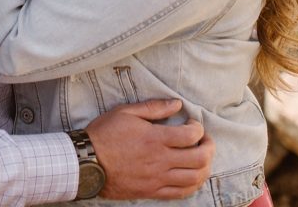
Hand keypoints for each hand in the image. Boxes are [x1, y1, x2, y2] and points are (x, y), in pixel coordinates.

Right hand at [86, 99, 214, 200]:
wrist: (88, 162)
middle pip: (199, 159)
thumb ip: (154, 107)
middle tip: (206, 140)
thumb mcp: (127, 112)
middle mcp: (160, 161)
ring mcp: (157, 179)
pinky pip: (180, 193)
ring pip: (194, 178)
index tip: (194, 122)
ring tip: (202, 157)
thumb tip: (177, 104)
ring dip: (205, 167)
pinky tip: (192, 176)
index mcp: (155, 139)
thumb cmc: (105, 134)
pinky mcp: (152, 192)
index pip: (191, 135)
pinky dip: (192, 185)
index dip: (199, 128)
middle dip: (209, 147)